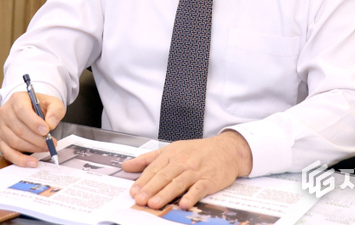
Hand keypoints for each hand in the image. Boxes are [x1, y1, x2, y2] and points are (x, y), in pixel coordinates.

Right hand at [0, 91, 65, 166]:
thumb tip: (51, 124)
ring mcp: (1, 126)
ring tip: (46, 148)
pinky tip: (31, 162)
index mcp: (17, 99)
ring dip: (32, 148)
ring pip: (15, 142)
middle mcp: (6, 112)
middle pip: (19, 129)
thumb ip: (55, 110)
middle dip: (37, 139)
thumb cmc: (39, 105)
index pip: (22, 111)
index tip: (46, 130)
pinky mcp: (1, 139)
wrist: (30, 107)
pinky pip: (8, 153)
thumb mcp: (51, 102)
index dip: (34, 122)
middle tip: (50, 142)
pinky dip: (20, 160)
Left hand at [122, 131, 252, 209]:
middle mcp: (182, 162)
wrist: (227, 150)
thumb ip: (148, 159)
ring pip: (178, 183)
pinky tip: (183, 203)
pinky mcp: (209, 180)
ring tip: (154, 203)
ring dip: (166, 194)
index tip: (133, 191)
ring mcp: (196, 171)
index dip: (143, 180)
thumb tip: (127, 166)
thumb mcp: (172, 150)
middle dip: (151, 188)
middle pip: (164, 176)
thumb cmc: (198, 151)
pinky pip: (199, 189)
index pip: (154, 168)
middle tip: (140, 199)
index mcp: (172, 154)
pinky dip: (191, 196)